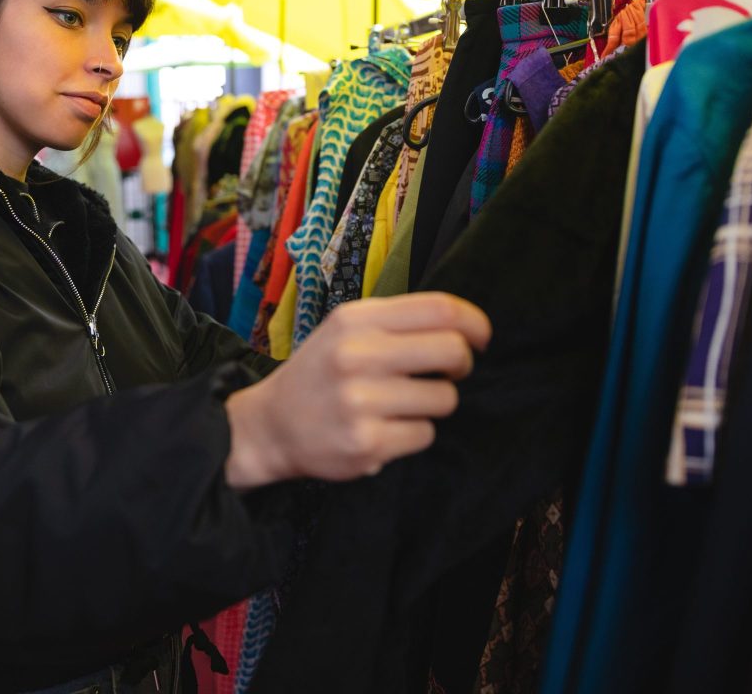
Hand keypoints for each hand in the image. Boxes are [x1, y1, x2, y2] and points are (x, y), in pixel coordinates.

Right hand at [224, 292, 489, 487]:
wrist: (269, 425)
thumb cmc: (320, 373)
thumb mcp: (346, 330)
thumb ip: (396, 322)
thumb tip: (463, 326)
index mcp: (357, 320)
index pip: (440, 309)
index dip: (475, 322)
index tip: (481, 337)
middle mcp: (357, 355)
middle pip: (452, 352)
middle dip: (461, 364)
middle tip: (447, 372)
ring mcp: (361, 402)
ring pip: (445, 398)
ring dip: (434, 403)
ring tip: (403, 404)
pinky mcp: (366, 443)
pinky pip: (425, 435)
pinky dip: (413, 434)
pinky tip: (385, 429)